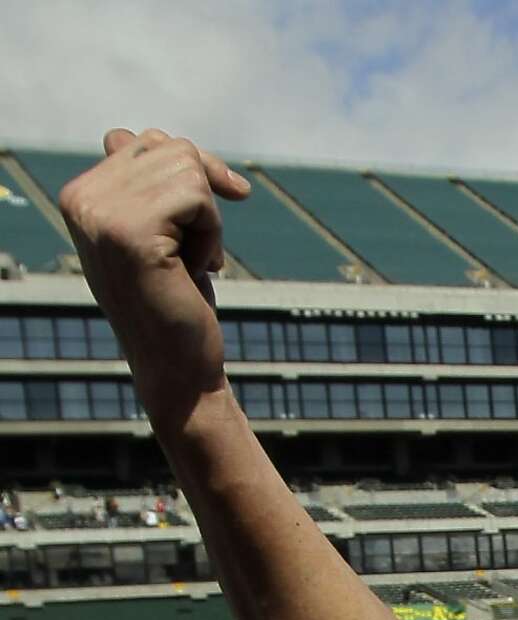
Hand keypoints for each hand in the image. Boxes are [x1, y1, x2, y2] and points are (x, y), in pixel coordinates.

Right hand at [57, 129, 250, 399]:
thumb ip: (143, 182)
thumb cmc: (174, 296)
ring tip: (191, 260)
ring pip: (190, 170)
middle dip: (204, 196)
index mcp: (80, 193)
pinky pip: (199, 198)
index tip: (213, 207)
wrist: (175, 362)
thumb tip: (136, 136)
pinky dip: (213, 234)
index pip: (149, 140)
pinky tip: (196, 269)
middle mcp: (81, 198)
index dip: (195, 170)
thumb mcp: (154, 230)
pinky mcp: (130, 233)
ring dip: (209, 219)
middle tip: (194, 248)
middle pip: (173, 148)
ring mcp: (100, 214)